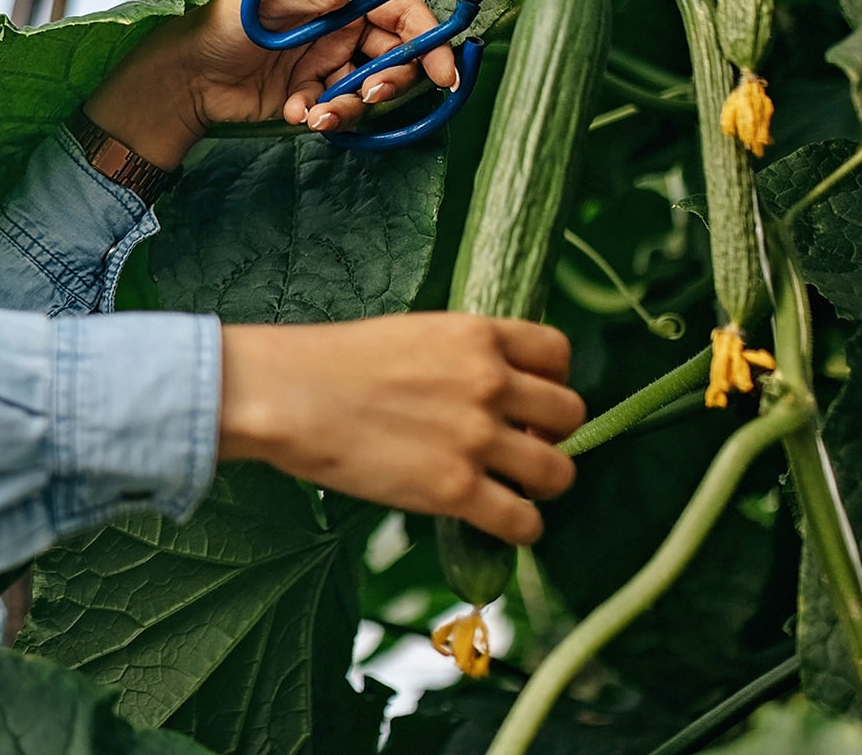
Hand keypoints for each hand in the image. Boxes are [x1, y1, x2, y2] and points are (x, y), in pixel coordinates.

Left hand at [84, 0, 456, 169]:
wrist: (186, 77)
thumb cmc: (224, 23)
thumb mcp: (271, 1)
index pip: (401, 13)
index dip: (428, 39)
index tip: (444, 72)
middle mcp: (344, 28)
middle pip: (396, 56)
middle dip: (393, 81)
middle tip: (373, 96)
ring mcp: (332, 64)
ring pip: (370, 89)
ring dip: (354, 105)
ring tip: (322, 114)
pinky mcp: (317, 96)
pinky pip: (340, 111)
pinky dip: (326, 117)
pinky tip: (299, 114)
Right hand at [217, 313, 584, 544]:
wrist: (291, 394)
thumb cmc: (336, 361)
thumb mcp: (415, 333)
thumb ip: (463, 355)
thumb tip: (495, 389)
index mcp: (478, 334)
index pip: (558, 352)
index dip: (552, 381)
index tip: (530, 401)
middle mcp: (490, 381)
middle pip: (571, 414)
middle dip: (551, 434)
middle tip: (518, 448)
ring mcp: (477, 436)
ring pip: (559, 472)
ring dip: (540, 484)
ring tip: (511, 489)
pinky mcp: (455, 489)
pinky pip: (524, 522)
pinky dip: (518, 528)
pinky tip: (493, 521)